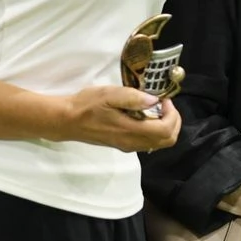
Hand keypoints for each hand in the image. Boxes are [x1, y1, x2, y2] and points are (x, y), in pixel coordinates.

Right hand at [56, 87, 180, 152]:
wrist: (67, 121)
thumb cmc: (87, 105)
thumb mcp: (109, 95)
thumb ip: (133, 98)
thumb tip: (154, 100)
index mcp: (131, 130)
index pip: (165, 130)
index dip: (172, 115)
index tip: (164, 100)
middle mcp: (132, 143)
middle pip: (167, 140)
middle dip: (173, 121)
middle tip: (164, 104)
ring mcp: (128, 146)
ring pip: (159, 143)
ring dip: (166, 126)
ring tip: (156, 108)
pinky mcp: (123, 145)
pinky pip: (149, 142)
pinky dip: (155, 130)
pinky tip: (145, 116)